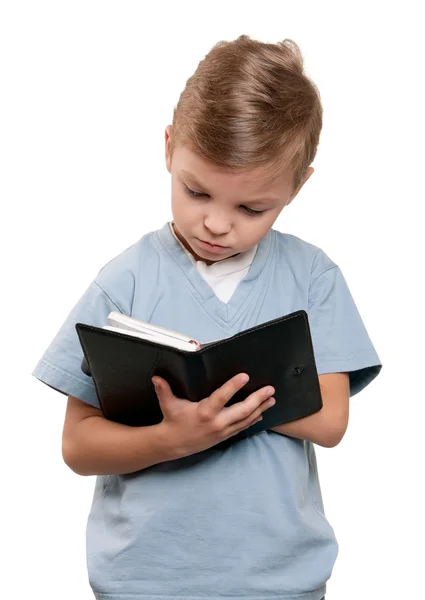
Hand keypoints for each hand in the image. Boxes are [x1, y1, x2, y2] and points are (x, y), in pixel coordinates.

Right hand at [151, 373, 274, 457]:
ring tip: (272, 399)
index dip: (233, 386)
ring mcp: (223, 430)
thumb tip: (157, 377)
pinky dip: (254, 419)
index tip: (245, 376)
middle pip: (242, 410)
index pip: (222, 397)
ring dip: (261, 408)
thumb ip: (164, 390)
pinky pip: (243, 427)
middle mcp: (217, 422)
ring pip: (246, 419)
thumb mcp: (168, 405)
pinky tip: (262, 412)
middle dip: (258, 399)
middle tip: (270, 389)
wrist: (174, 444)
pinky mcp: (225, 436)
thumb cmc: (172, 420)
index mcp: (204, 412)